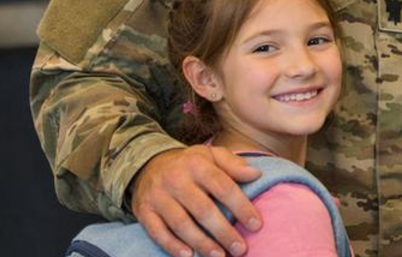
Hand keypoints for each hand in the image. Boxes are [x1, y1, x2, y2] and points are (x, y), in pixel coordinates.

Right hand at [131, 145, 262, 256]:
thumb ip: (233, 164)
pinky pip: (158, 232)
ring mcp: (158, 196)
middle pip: (203, 210)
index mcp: (197, 164)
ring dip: (202, 243)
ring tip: (220, 256)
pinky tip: (189, 256)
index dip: (241, 207)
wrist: (148, 164)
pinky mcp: (144, 211)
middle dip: (224, 232)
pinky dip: (172, 246)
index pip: (223, 187)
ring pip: (181, 224)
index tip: (256, 225)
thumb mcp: (211, 155)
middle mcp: (176, 180)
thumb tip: (255, 174)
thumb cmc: (189, 164)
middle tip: (241, 249)